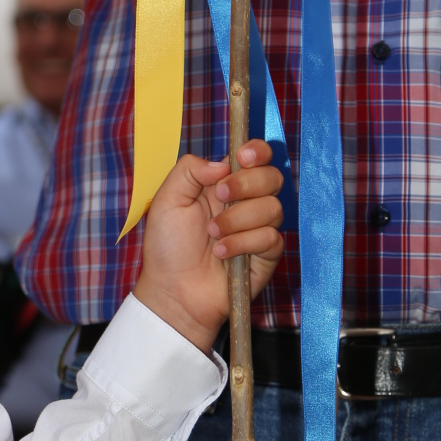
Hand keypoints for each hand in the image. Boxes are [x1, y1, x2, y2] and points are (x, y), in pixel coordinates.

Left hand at [134, 141, 284, 353]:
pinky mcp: (267, 254)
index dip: (257, 151)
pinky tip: (222, 253)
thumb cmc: (168, 245)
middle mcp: (246, 201)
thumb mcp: (168, 199)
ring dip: (238, 219)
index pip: (255, 156)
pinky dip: (243, 243)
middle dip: (247, 183)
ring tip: (213, 234)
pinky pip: (270, 238)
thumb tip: (222, 164)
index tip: (243, 157)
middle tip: (221, 197)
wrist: (173, 289)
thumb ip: (190, 170)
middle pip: (272, 177)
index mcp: (224, 183)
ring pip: (272, 208)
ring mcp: (258, 227)